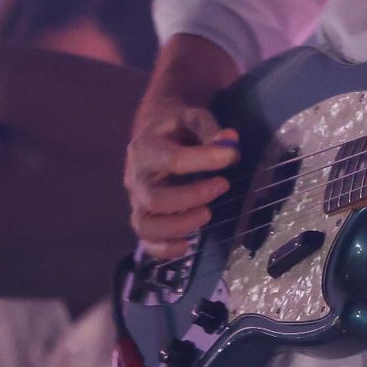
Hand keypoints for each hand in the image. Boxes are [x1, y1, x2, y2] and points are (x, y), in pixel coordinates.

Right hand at [125, 96, 237, 259]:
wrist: (154, 131)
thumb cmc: (175, 125)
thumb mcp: (191, 116)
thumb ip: (208, 128)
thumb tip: (229, 142)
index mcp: (144, 148)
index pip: (172, 160)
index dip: (204, 160)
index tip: (231, 156)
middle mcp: (135, 177)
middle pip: (155, 199)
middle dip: (192, 197)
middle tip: (223, 185)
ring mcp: (136, 200)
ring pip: (147, 225)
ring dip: (179, 226)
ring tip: (208, 214)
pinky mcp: (143, 216)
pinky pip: (146, 241)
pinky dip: (164, 249)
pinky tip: (187, 245)